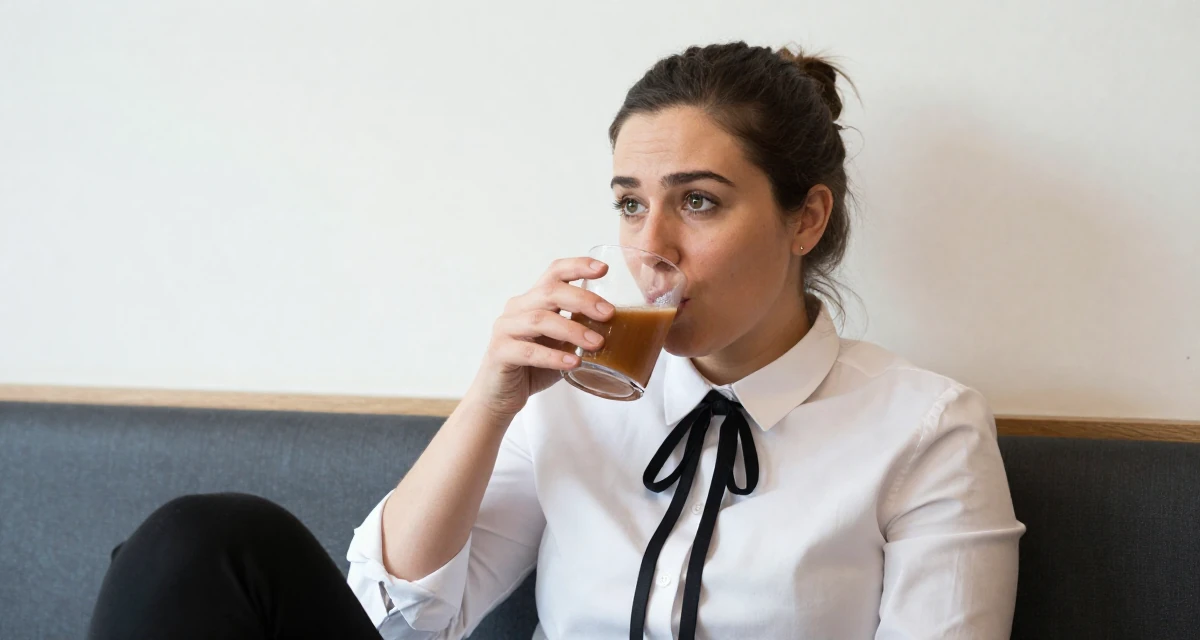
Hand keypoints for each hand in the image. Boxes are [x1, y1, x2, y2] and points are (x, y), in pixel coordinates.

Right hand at [465, 257, 613, 419]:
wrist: (500, 397)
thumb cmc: (534, 368)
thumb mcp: (561, 344)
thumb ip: (580, 331)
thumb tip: (621, 327)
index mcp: (533, 300)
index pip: (555, 273)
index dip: (578, 266)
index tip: (604, 269)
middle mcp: (517, 308)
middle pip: (550, 291)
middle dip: (583, 300)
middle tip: (608, 314)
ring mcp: (506, 329)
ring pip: (540, 319)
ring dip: (572, 330)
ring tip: (597, 343)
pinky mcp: (500, 352)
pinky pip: (528, 351)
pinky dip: (553, 356)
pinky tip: (573, 362)